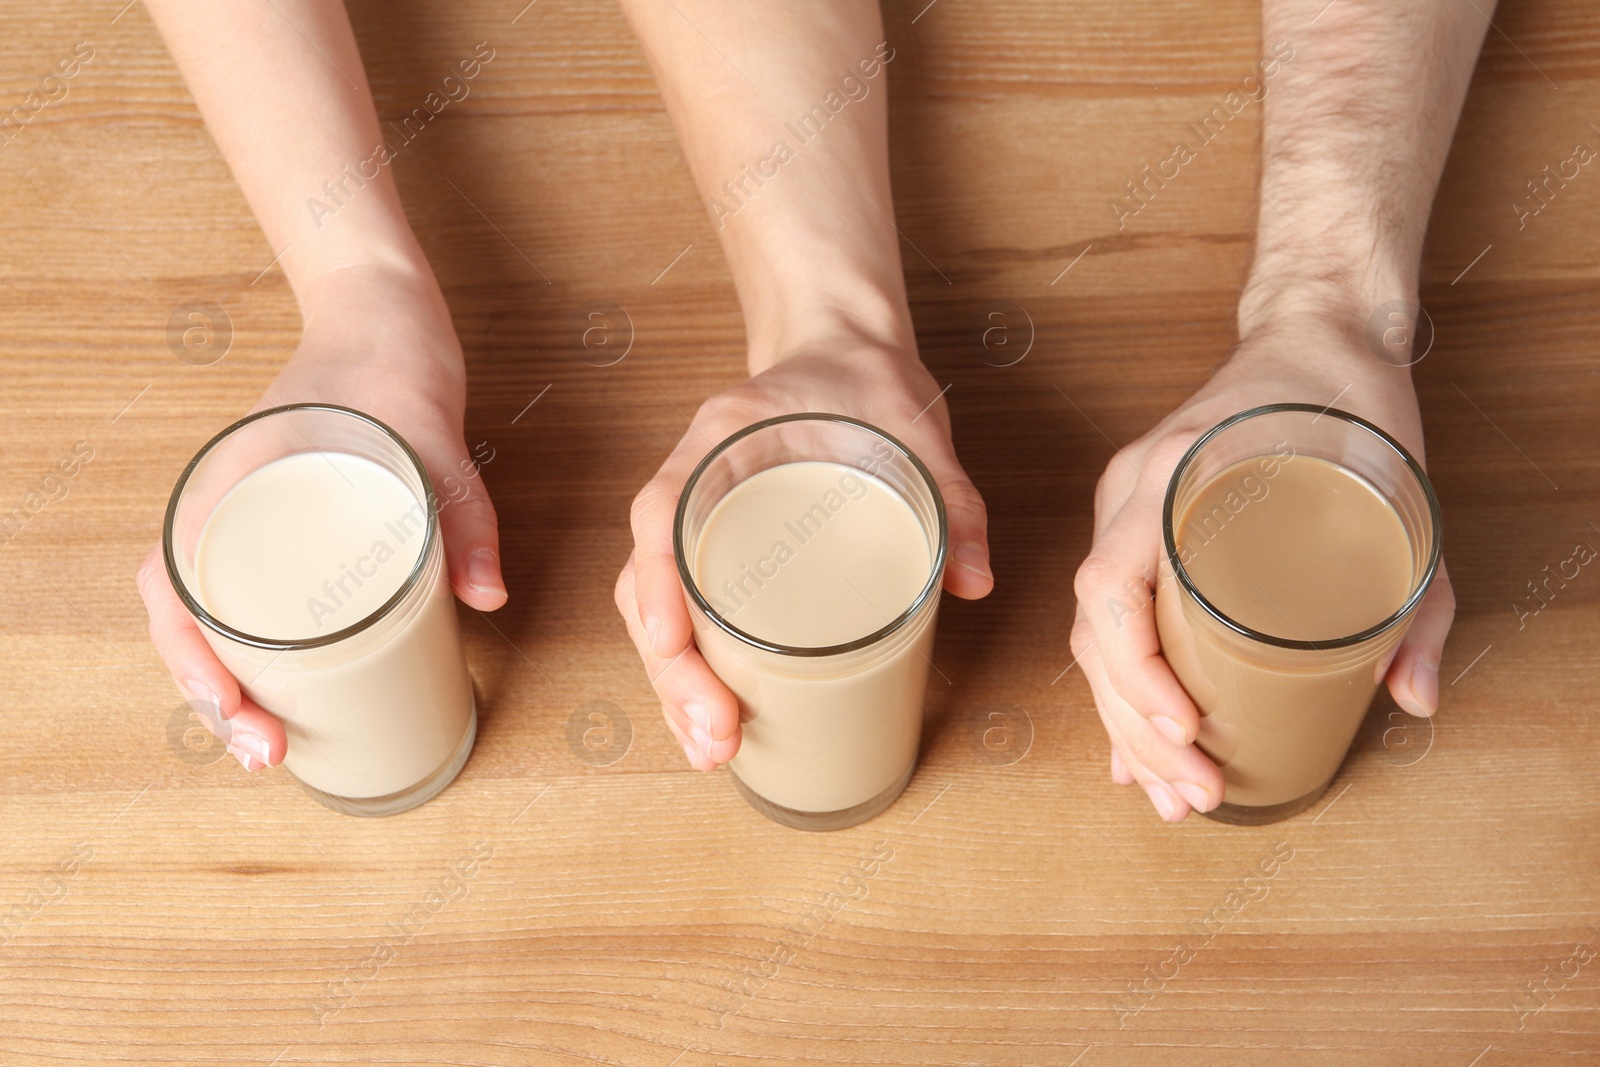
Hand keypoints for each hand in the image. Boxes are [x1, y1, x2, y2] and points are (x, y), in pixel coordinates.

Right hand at [135, 264, 507, 771]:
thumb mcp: (433, 439)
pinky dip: (250, 649)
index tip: (240, 715)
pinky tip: (283, 692)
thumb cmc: (389, 365)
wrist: (382, 310)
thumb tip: (488, 596)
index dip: (190, 662)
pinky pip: (245, 594)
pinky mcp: (281, 524)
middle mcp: (222, 506)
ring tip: (269, 745)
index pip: (172, 587)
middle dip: (212, 698)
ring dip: (225, 684)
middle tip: (268, 755)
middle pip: (183, 621)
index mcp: (230, 485)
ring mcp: (247, 516)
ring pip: (208, 616)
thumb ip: (464, 515)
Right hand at [615, 326, 993, 770]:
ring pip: (658, 611)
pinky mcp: (720, 549)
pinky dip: (693, 670)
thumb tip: (976, 581)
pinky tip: (717, 722)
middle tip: (716, 740)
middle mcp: (693, 483)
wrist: (843, 348)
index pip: (661, 517)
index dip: (659, 591)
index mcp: (721, 442)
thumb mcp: (915, 427)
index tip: (680, 653)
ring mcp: (699, 520)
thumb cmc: (865, 380)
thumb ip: (950, 496)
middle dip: (673, 674)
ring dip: (675, 687)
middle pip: (648, 586)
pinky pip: (685, 612)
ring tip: (712, 751)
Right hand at [1070, 311, 1455, 820]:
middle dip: (1135, 727)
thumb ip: (1418, 598)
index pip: (1111, 584)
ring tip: (1168, 795)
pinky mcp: (1136, 527)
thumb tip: (1412, 699)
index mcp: (1176, 472)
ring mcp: (1124, 509)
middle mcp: (1132, 493)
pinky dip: (1122, 688)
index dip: (1136, 670)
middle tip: (1193, 793)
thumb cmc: (1349, 402)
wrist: (1315, 334)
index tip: (1187, 726)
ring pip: (1092, 633)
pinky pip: (1108, 615)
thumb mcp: (1401, 493)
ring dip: (1123, 724)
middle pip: (1093, 628)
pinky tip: (1133, 750)